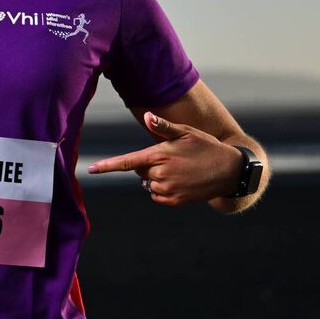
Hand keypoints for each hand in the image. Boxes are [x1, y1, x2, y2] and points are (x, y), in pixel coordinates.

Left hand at [86, 112, 241, 205]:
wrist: (229, 172)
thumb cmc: (206, 147)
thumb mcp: (186, 133)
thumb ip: (163, 128)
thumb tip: (149, 116)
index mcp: (159, 156)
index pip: (127, 162)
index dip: (107, 166)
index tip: (90, 169)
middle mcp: (160, 175)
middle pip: (139, 171)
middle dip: (149, 165)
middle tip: (172, 158)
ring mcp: (167, 190)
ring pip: (147, 184)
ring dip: (156, 178)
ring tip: (179, 170)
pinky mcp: (173, 201)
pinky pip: (156, 195)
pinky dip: (162, 189)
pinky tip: (180, 181)